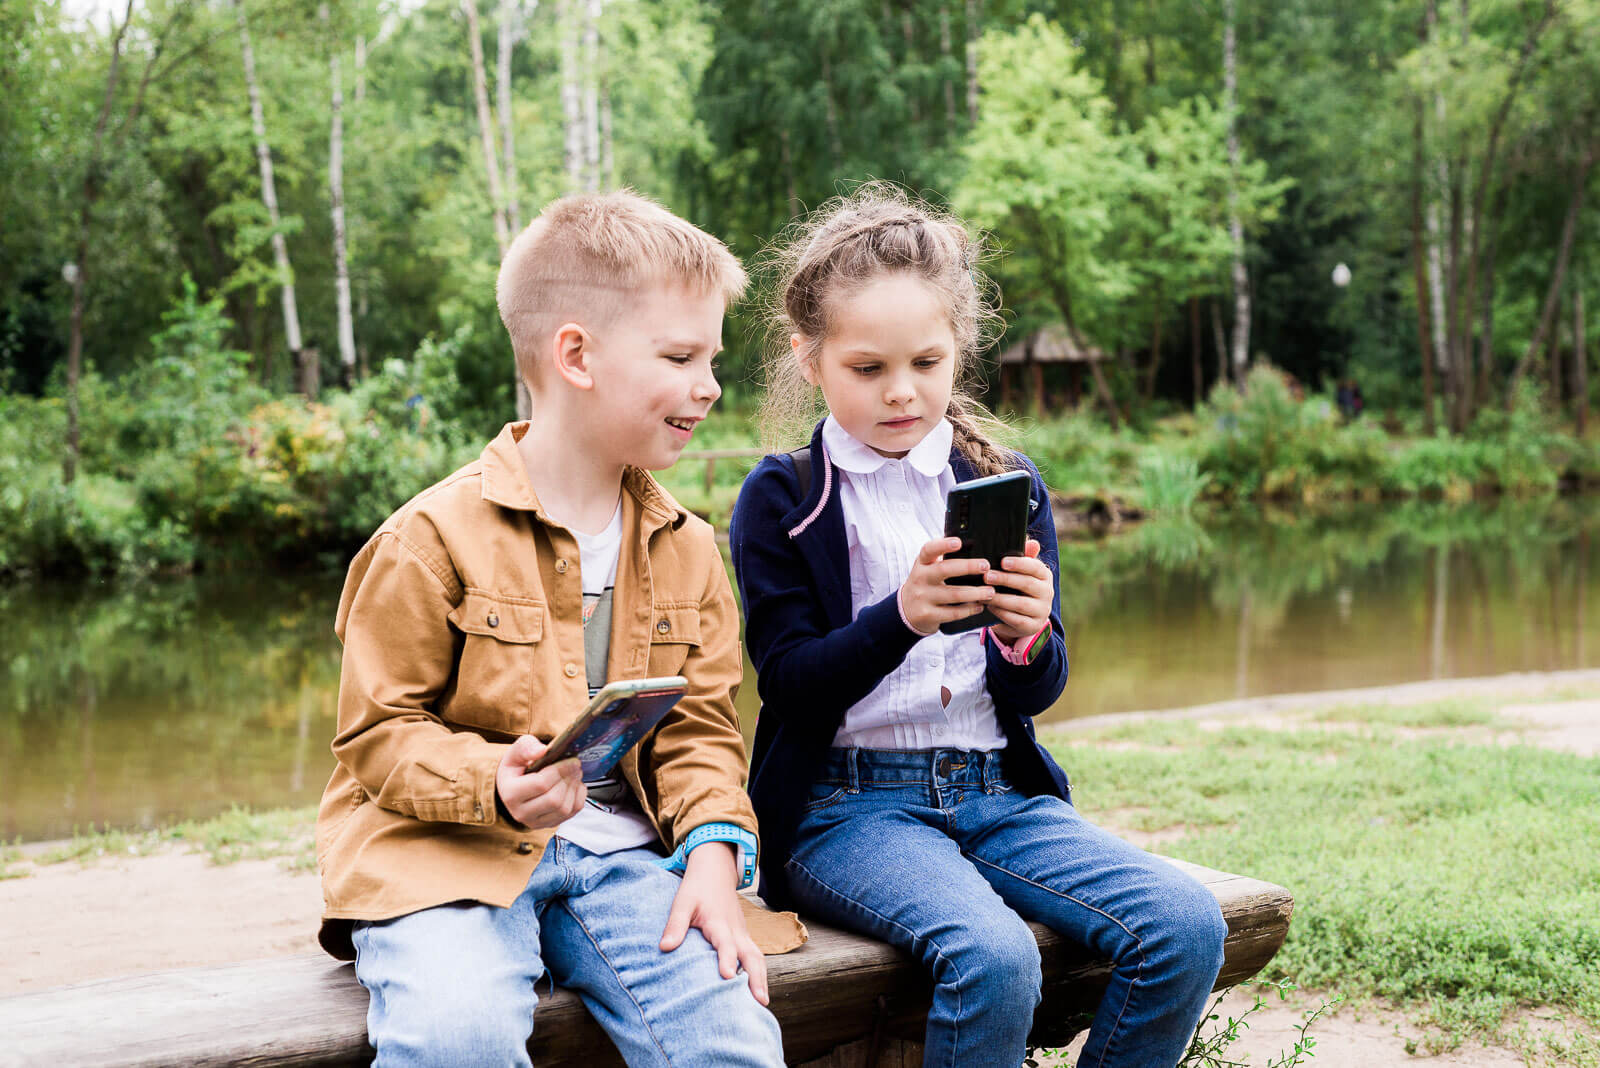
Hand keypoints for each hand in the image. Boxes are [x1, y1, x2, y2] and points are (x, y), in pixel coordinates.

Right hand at [495, 735, 585, 828]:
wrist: (514, 785)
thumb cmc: (517, 767)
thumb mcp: (516, 752)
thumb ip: (526, 747)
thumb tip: (542, 751)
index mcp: (510, 793)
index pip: (541, 784)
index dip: (560, 770)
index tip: (571, 759)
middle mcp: (521, 812)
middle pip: (554, 799)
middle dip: (569, 779)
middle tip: (576, 764)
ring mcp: (535, 821)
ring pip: (564, 808)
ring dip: (574, 787)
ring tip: (575, 772)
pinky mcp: (549, 824)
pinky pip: (571, 813)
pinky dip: (579, 796)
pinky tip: (575, 784)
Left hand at [659, 842, 768, 1004]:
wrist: (715, 871)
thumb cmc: (697, 889)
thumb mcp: (682, 902)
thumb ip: (675, 925)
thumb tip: (665, 948)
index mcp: (719, 922)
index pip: (726, 943)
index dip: (727, 959)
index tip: (727, 976)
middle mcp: (735, 930)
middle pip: (751, 955)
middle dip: (756, 978)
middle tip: (759, 1000)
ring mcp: (742, 934)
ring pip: (757, 957)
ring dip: (761, 979)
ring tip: (762, 1002)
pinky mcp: (743, 937)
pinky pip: (755, 956)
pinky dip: (759, 973)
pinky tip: (756, 991)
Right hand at [898, 536, 995, 635]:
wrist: (907, 611)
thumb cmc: (926, 584)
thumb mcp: (927, 569)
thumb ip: (942, 559)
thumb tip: (971, 546)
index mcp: (921, 563)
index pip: (929, 550)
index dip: (943, 545)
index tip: (958, 542)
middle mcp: (919, 578)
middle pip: (944, 570)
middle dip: (968, 567)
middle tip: (986, 566)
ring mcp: (923, 597)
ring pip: (954, 594)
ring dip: (976, 593)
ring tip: (990, 591)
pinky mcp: (928, 615)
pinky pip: (953, 613)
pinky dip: (969, 609)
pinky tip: (980, 606)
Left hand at [985, 538, 1052, 644]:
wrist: (1024, 617)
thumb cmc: (1019, 588)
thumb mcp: (1020, 572)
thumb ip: (1023, 556)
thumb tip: (1029, 540)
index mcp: (1045, 575)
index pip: (1036, 567)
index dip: (1020, 564)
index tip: (1003, 561)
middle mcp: (1047, 592)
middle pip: (1027, 584)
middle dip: (1005, 579)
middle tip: (986, 576)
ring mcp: (1041, 611)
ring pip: (1020, 604)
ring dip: (1000, 598)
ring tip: (983, 593)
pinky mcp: (1032, 626)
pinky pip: (1016, 620)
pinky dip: (1001, 613)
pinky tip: (989, 607)